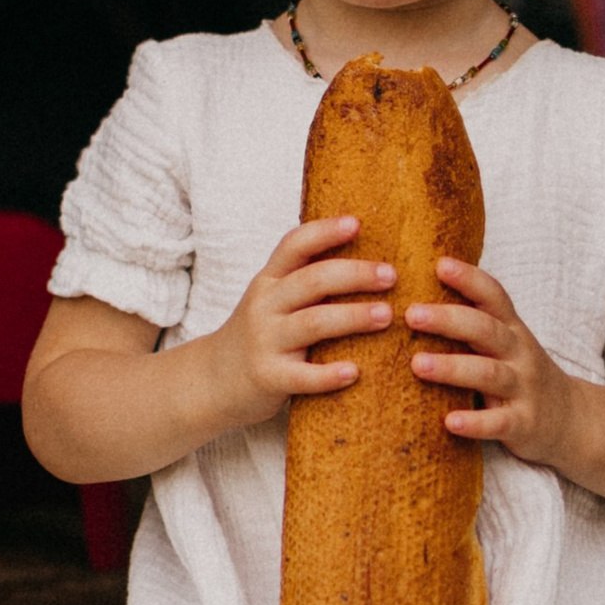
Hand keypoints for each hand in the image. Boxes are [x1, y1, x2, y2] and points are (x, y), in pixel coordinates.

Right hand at [199, 215, 395, 435]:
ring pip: (312, 323)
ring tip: (386, 316)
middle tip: (391, 276)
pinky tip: (354, 372)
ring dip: (353, 317)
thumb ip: (305, 281)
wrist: (213, 381)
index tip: (357, 223)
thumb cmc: (260, 335)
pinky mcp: (267, 377)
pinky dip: (329, 374)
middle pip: (312, 280)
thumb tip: (367, 258)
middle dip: (355, 275)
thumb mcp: (271, 299)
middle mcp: (264, 305)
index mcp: (269, 281)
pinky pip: (302, 375)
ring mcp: (264, 341)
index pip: (294, 245)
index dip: (325, 231)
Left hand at [405, 257, 577, 463]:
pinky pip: (499, 422)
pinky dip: (475, 422)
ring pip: (489, 373)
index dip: (469, 278)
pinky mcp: (523, 423)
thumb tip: (417, 295)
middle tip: (411, 314)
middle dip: (448, 320)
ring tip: (417, 364)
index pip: (493, 296)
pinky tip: (449, 422)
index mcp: (511, 329)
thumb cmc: (520, 373)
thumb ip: (473, 322)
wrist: (571, 419)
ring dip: (452, 368)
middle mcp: (519, 353)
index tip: (439, 264)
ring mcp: (523, 388)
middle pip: (485, 330)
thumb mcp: (505, 342)